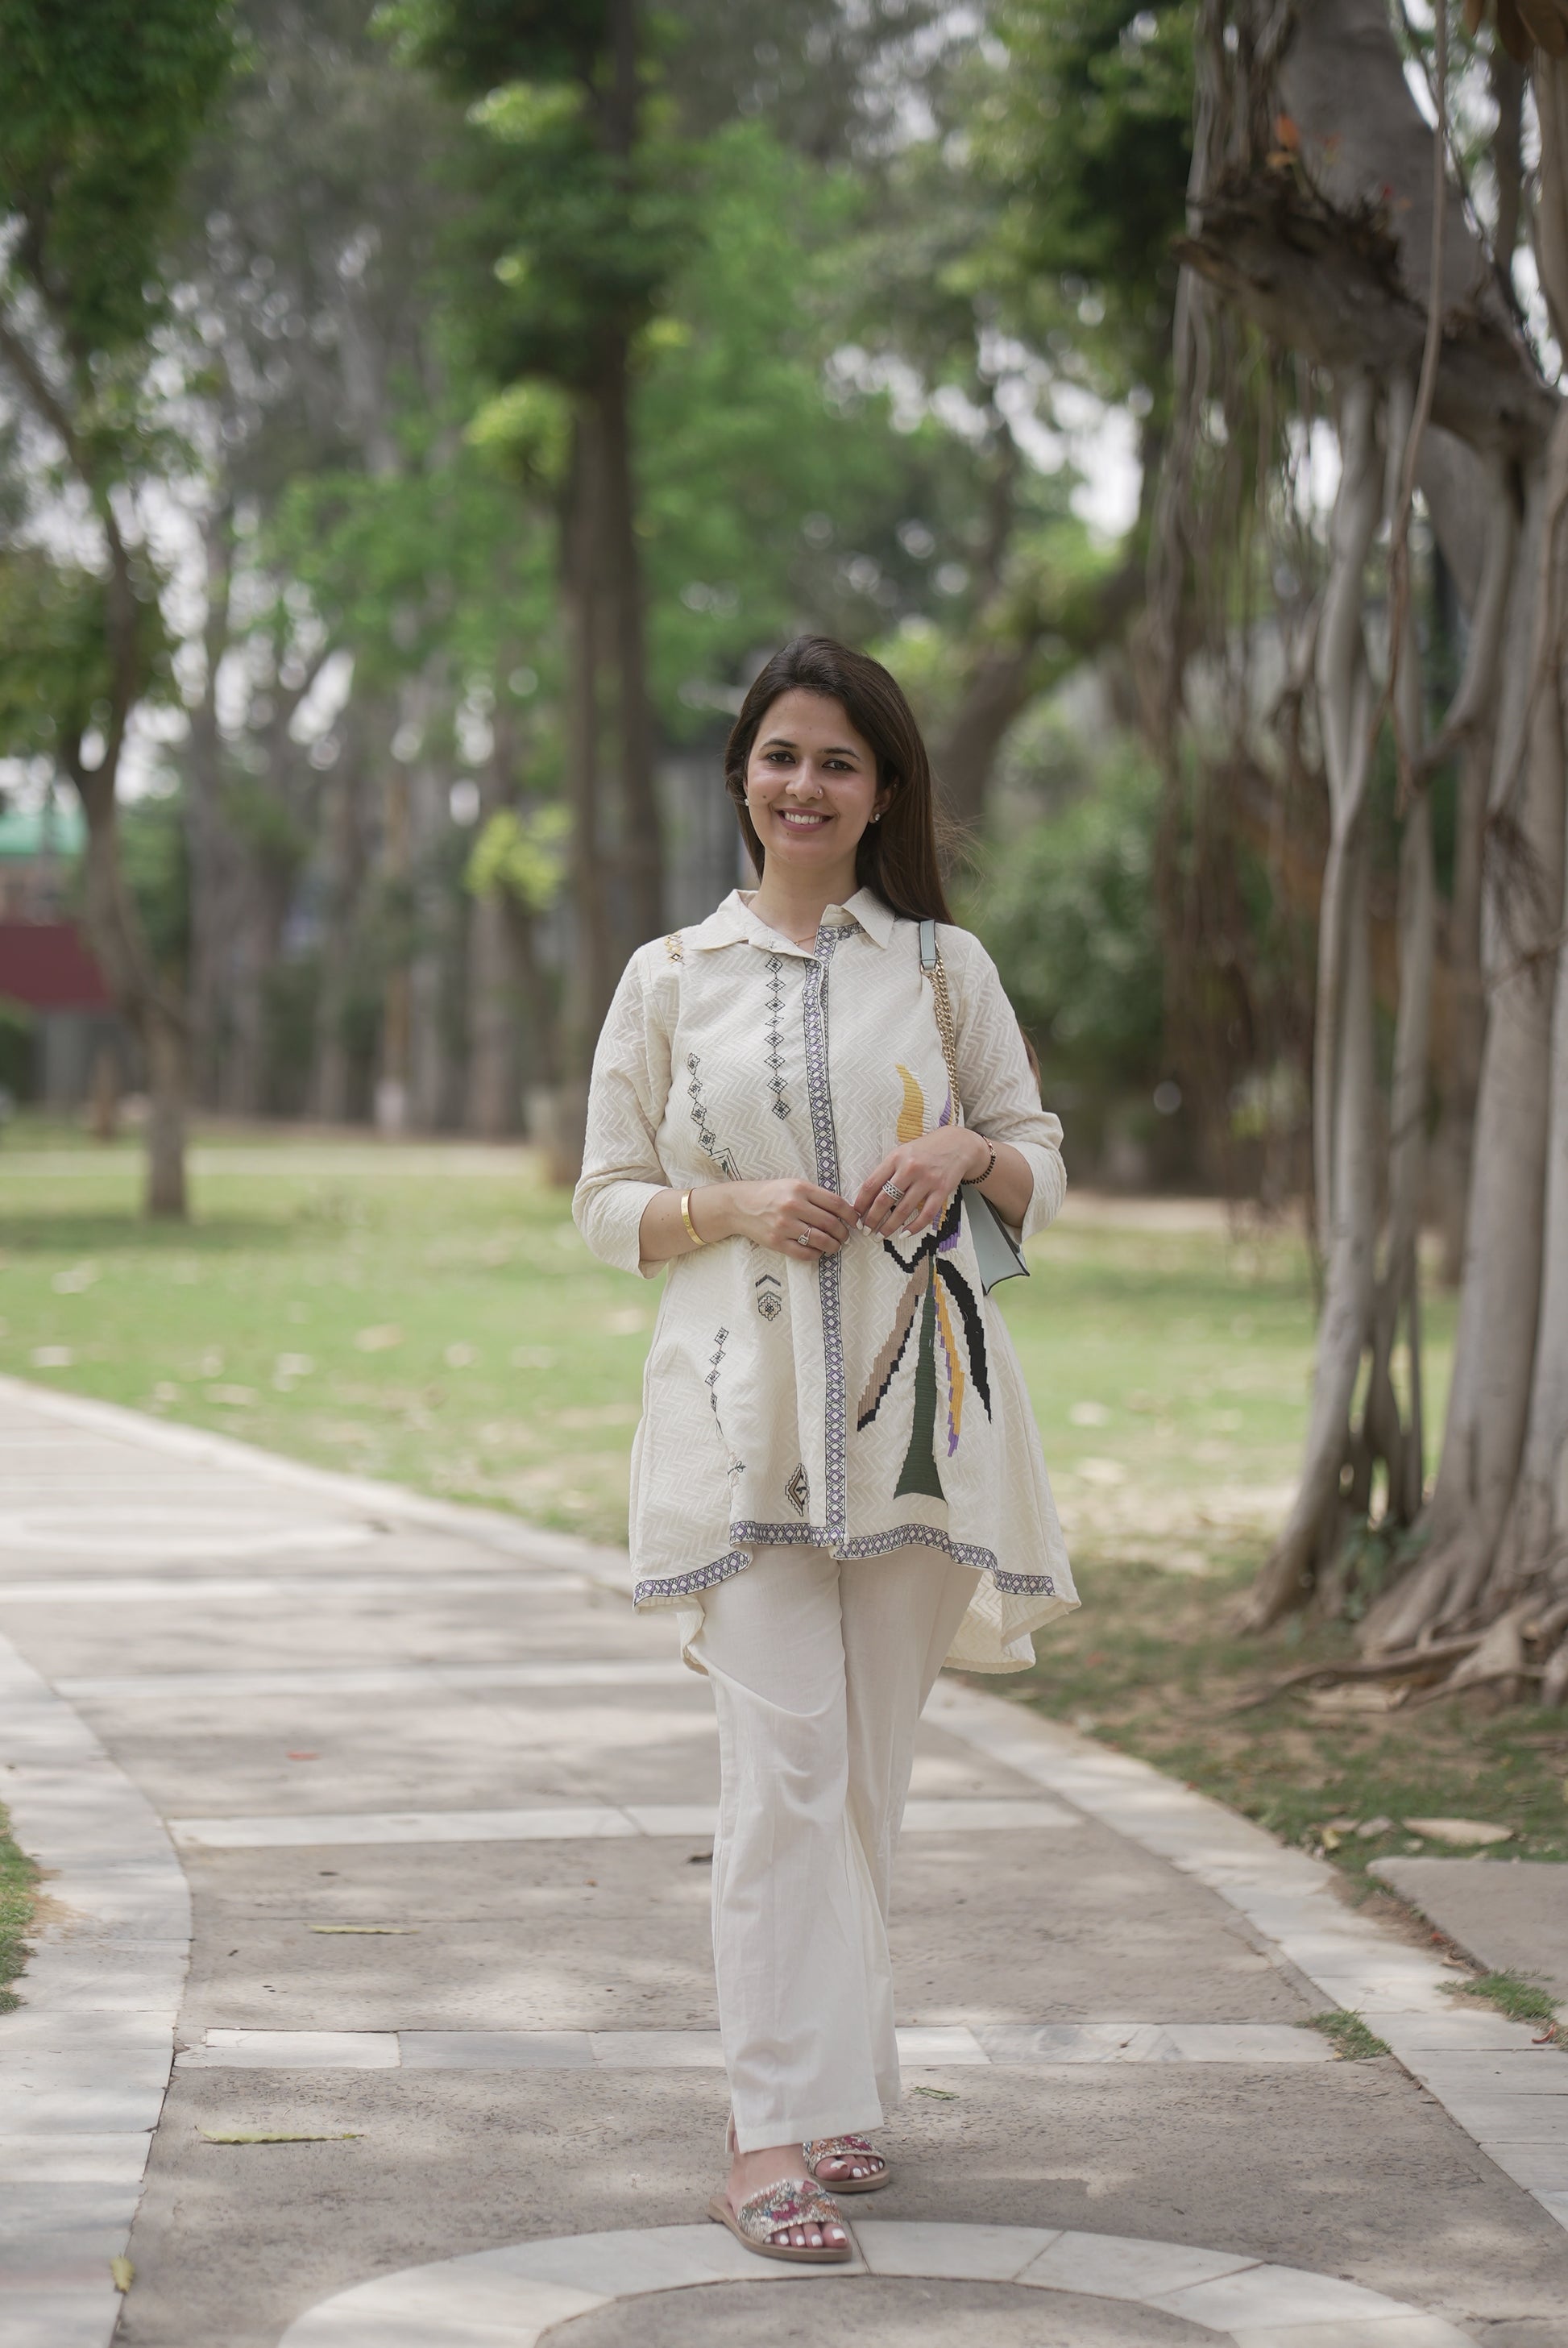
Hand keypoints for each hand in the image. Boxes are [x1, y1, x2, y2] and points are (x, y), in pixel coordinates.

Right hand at [724, 1177, 854, 1259]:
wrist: (740, 1205)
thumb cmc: (771, 1194)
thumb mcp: (793, 1185)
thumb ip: (816, 1196)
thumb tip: (843, 1212)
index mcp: (800, 1188)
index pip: (836, 1203)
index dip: (851, 1215)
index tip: (855, 1221)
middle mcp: (793, 1206)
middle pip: (831, 1223)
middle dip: (843, 1233)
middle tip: (845, 1236)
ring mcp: (784, 1225)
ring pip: (821, 1240)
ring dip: (833, 1246)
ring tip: (835, 1245)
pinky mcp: (776, 1242)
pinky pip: (804, 1253)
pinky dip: (816, 1254)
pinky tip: (818, 1251)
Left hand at [854, 1128, 988, 1237]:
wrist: (957, 1144)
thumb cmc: (926, 1149)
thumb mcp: (903, 1152)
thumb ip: (888, 1170)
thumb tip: (869, 1195)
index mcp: (896, 1158)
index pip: (871, 1184)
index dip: (861, 1202)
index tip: (855, 1215)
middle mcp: (910, 1168)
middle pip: (885, 1200)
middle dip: (872, 1219)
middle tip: (865, 1230)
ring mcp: (927, 1180)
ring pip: (903, 1210)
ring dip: (889, 1226)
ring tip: (880, 1235)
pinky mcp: (941, 1190)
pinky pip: (926, 1214)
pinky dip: (914, 1226)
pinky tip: (905, 1233)